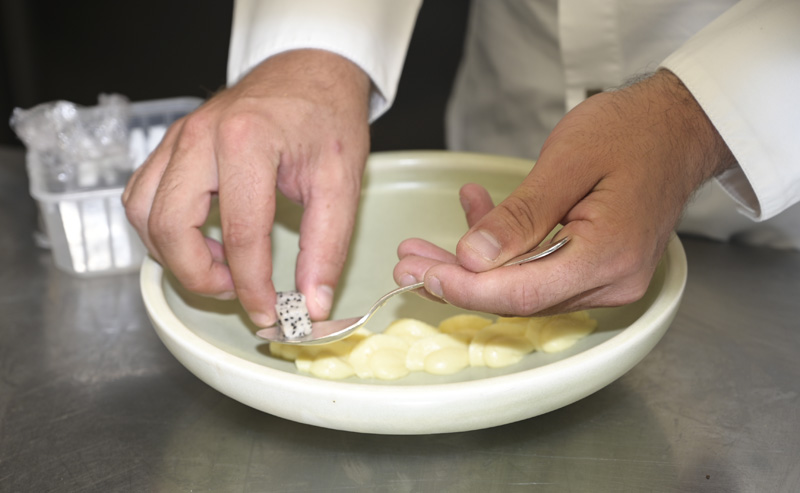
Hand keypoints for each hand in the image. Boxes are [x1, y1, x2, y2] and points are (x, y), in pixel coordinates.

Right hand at [123, 49, 370, 325]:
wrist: (310, 72)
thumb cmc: (327, 118)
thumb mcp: (342, 183)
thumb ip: (327, 248)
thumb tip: (312, 303)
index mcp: (246, 141)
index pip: (239, 233)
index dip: (251, 286)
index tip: (269, 313)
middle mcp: (200, 136)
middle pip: (169, 227)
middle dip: (199, 276)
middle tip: (239, 292)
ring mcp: (179, 137)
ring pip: (143, 213)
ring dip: (173, 255)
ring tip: (222, 267)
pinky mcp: (171, 144)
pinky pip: (143, 195)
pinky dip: (162, 229)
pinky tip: (202, 240)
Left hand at [394, 70, 735, 315]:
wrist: (678, 127)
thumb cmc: (633, 133)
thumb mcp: (566, 163)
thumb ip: (519, 217)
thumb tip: (473, 260)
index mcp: (608, 257)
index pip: (522, 293)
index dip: (467, 289)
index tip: (424, 275)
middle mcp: (611, 281)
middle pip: (517, 296)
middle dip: (458, 280)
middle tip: (408, 264)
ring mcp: (606, 279)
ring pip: (522, 286)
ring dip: (473, 265)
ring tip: (425, 246)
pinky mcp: (596, 269)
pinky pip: (538, 269)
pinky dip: (504, 249)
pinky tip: (476, 215)